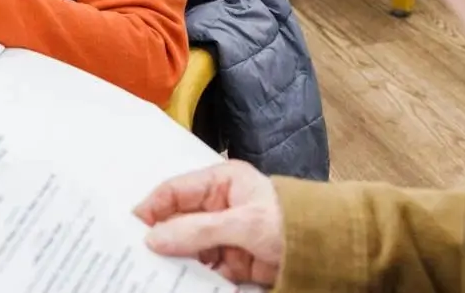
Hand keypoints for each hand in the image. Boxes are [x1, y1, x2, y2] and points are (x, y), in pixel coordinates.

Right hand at [133, 161, 284, 285]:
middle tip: (136, 256)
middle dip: (161, 239)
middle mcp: (220, 206)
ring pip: (190, 249)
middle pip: (179, 222)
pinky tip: (181, 284)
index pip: (175, 192)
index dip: (151, 208)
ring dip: (177, 262)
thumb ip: (197, 231)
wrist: (336, 255)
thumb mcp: (243, 224)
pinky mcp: (235, 261)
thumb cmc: (293, 223)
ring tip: (155, 275)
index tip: (129, 229)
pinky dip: (195, 278)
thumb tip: (153, 239)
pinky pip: (206, 269)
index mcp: (221, 183)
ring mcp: (227, 235)